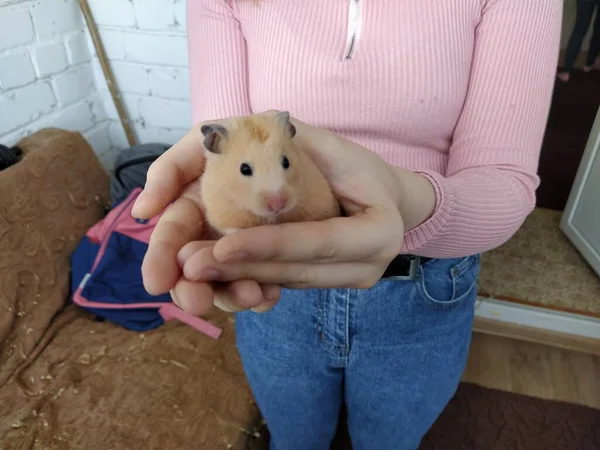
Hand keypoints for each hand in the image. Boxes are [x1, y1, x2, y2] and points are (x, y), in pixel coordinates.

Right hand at [131, 128, 282, 314]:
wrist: (341, 156)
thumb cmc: (271, 139)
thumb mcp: (217, 138)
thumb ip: (174, 168)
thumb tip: (143, 211)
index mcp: (200, 200)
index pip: (173, 231)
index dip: (161, 255)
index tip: (155, 281)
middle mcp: (219, 225)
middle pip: (193, 265)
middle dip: (189, 287)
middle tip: (196, 303)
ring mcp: (246, 246)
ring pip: (224, 281)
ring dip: (228, 294)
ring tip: (250, 295)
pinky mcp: (274, 262)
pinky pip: (261, 286)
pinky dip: (261, 295)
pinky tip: (268, 295)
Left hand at [180, 118, 405, 295]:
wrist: (384, 195)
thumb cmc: (353, 163)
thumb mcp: (327, 143)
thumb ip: (287, 148)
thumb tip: (227, 143)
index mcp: (380, 229)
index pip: (318, 241)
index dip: (270, 246)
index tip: (222, 247)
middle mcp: (370, 264)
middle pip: (298, 271)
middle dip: (241, 269)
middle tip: (190, 266)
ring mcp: (351, 280)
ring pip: (288, 282)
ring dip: (238, 278)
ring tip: (193, 272)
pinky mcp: (331, 283)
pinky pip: (288, 282)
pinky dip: (250, 276)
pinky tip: (215, 274)